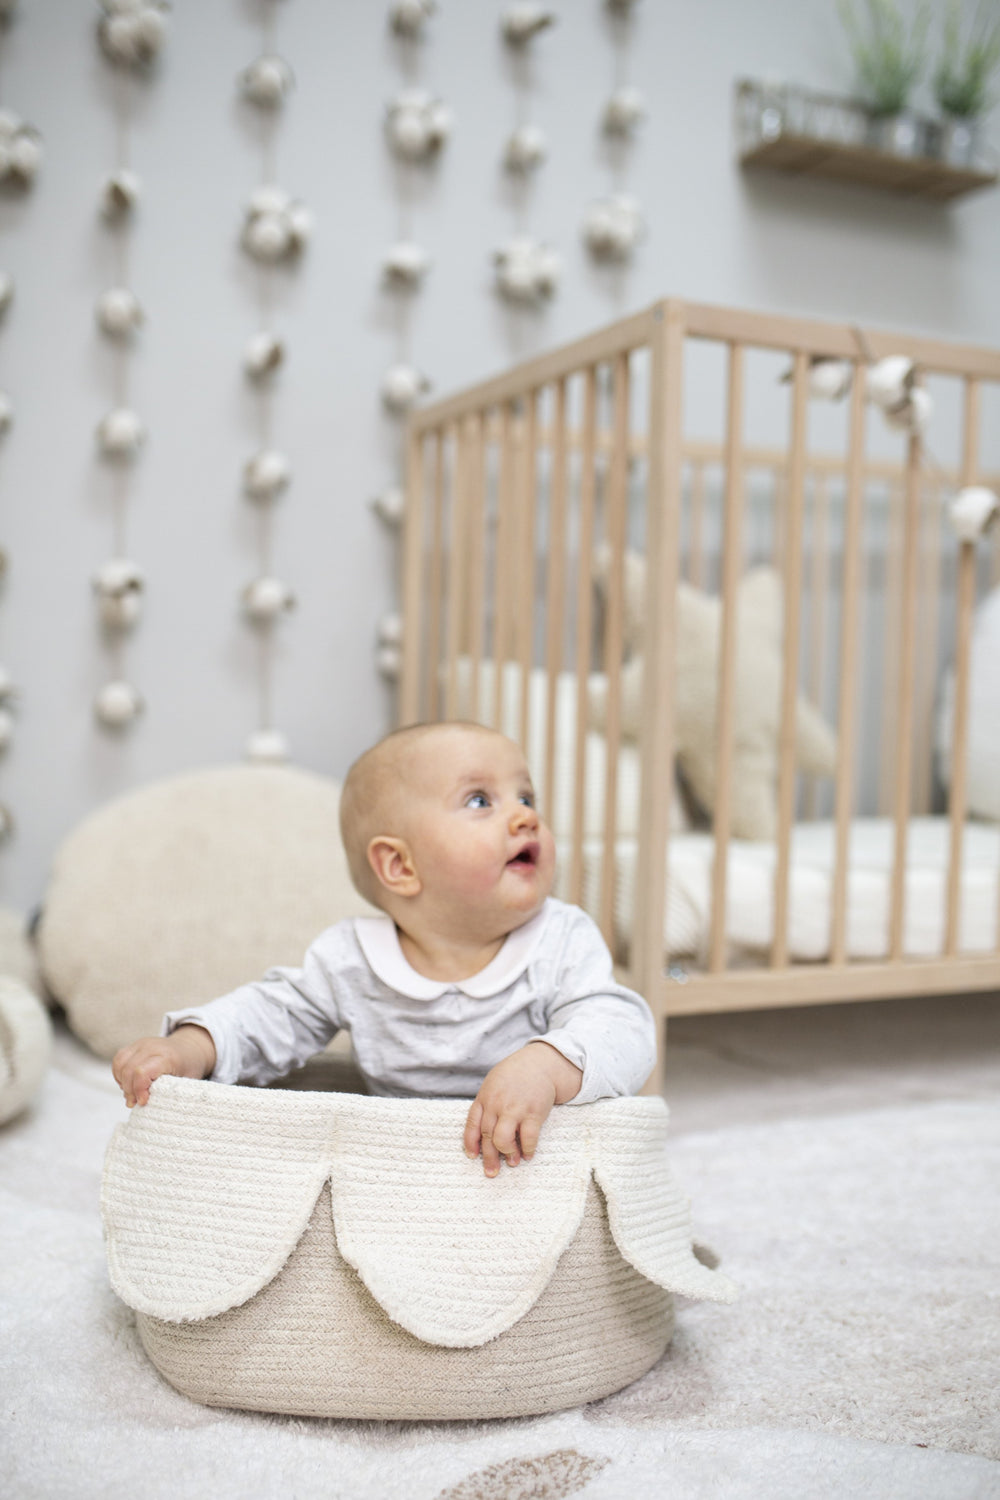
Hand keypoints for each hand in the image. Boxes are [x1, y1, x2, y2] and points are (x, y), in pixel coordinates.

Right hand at [112, 1025, 216, 1107]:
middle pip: (128, 1070)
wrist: (190, 1048)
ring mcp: (142, 1044)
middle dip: (129, 1090)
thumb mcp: (186, 1082)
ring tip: (132, 1093)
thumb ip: (169, 1094)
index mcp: (167, 1057)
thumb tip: (151, 1109)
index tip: (143, 1102)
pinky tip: (128, 1083)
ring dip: (122, 1082)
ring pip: (120, 1063)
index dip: (138, 1090)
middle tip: (134, 1103)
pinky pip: (119, 1059)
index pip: (142, 1072)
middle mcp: (152, 1047)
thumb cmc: (188, 1066)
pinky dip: (119, 1074)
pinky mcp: (135, 1045)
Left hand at [463, 1042, 582, 1177]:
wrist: (540, 1063)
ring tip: (512, 1162)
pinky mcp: (533, 1113)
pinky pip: (527, 1138)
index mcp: (484, 1097)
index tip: (472, 1156)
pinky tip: (528, 1154)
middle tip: (491, 1171)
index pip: (472, 1124)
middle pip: (487, 1136)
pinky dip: (528, 1150)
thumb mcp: (494, 1083)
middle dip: (488, 1158)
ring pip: (502, 1140)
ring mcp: (514, 1109)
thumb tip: (483, 1130)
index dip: (470, 1143)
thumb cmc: (516, 1075)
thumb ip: (487, 1104)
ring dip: (507, 1155)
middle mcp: (496, 1104)